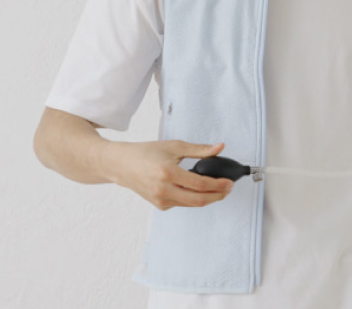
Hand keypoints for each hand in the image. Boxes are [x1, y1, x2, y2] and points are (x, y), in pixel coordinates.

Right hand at [104, 140, 234, 210]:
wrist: (122, 165)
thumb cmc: (146, 153)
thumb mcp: (174, 146)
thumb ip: (199, 149)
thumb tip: (219, 147)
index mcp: (167, 172)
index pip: (200, 184)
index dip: (218, 185)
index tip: (230, 183)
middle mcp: (163, 189)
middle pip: (199, 200)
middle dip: (217, 196)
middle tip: (228, 189)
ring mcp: (160, 200)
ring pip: (192, 204)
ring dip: (208, 198)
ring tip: (218, 189)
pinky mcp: (160, 205)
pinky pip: (182, 204)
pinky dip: (193, 198)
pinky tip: (198, 190)